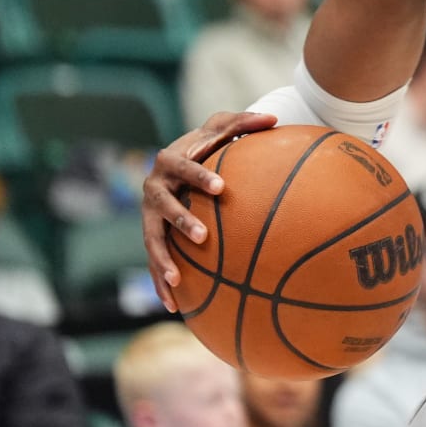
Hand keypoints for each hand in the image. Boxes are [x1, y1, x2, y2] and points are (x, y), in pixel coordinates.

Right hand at [142, 111, 276, 311]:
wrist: (179, 161)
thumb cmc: (207, 143)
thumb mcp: (223, 128)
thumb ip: (245, 121)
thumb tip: (275, 119)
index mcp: (170, 161)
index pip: (184, 167)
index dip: (199, 176)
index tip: (222, 187)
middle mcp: (154, 188)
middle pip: (163, 205)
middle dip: (181, 220)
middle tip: (204, 235)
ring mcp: (149, 214)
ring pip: (151, 239)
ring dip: (162, 260)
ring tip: (178, 280)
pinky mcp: (152, 235)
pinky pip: (154, 260)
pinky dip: (160, 282)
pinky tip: (173, 307)